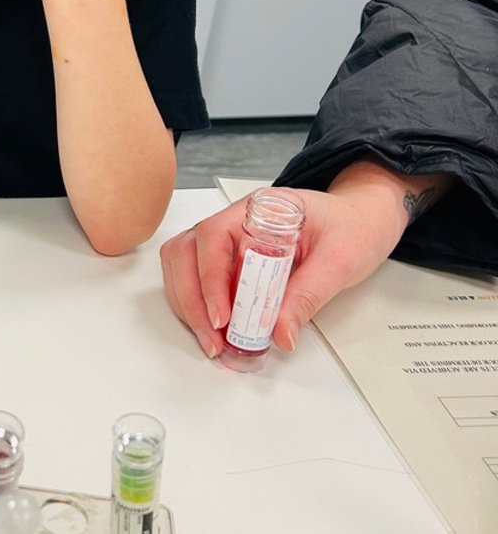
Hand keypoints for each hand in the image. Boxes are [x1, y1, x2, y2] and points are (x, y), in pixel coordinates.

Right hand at [160, 177, 412, 358]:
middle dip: (191, 299)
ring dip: (188, 304)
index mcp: (257, 208)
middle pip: (186, 252)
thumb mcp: (339, 262)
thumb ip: (307, 297)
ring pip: (183, 265)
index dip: (210, 278)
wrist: (364, 220)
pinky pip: (197, 278)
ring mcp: (228, 238)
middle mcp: (233, 219)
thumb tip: (280, 335)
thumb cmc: (353, 228)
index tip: (222, 316)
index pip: (213, 236)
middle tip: (213, 339)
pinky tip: (217, 329)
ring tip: (213, 340)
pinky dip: (198, 306)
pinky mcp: (230, 258)